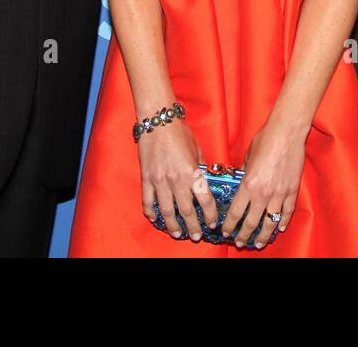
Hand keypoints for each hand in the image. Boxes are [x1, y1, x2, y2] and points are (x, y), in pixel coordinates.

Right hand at [138, 120, 218, 241]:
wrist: (158, 120)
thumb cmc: (180, 132)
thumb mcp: (197, 149)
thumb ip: (200, 167)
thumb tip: (203, 180)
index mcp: (192, 172)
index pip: (204, 200)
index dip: (209, 214)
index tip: (212, 222)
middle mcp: (176, 180)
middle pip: (186, 211)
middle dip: (192, 227)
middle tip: (196, 236)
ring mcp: (159, 181)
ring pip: (166, 211)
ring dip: (172, 225)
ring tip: (177, 233)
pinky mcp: (146, 179)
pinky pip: (148, 201)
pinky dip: (151, 212)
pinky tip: (155, 219)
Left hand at [221, 121, 304, 249]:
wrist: (286, 132)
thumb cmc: (265, 140)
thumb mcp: (247, 157)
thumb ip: (244, 173)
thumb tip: (242, 181)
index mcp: (248, 185)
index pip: (235, 213)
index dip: (229, 226)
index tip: (226, 232)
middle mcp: (263, 193)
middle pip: (252, 223)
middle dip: (244, 235)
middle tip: (240, 243)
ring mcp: (279, 194)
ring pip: (270, 222)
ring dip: (263, 236)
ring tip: (259, 243)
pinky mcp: (292, 190)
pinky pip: (287, 212)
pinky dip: (283, 222)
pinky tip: (280, 228)